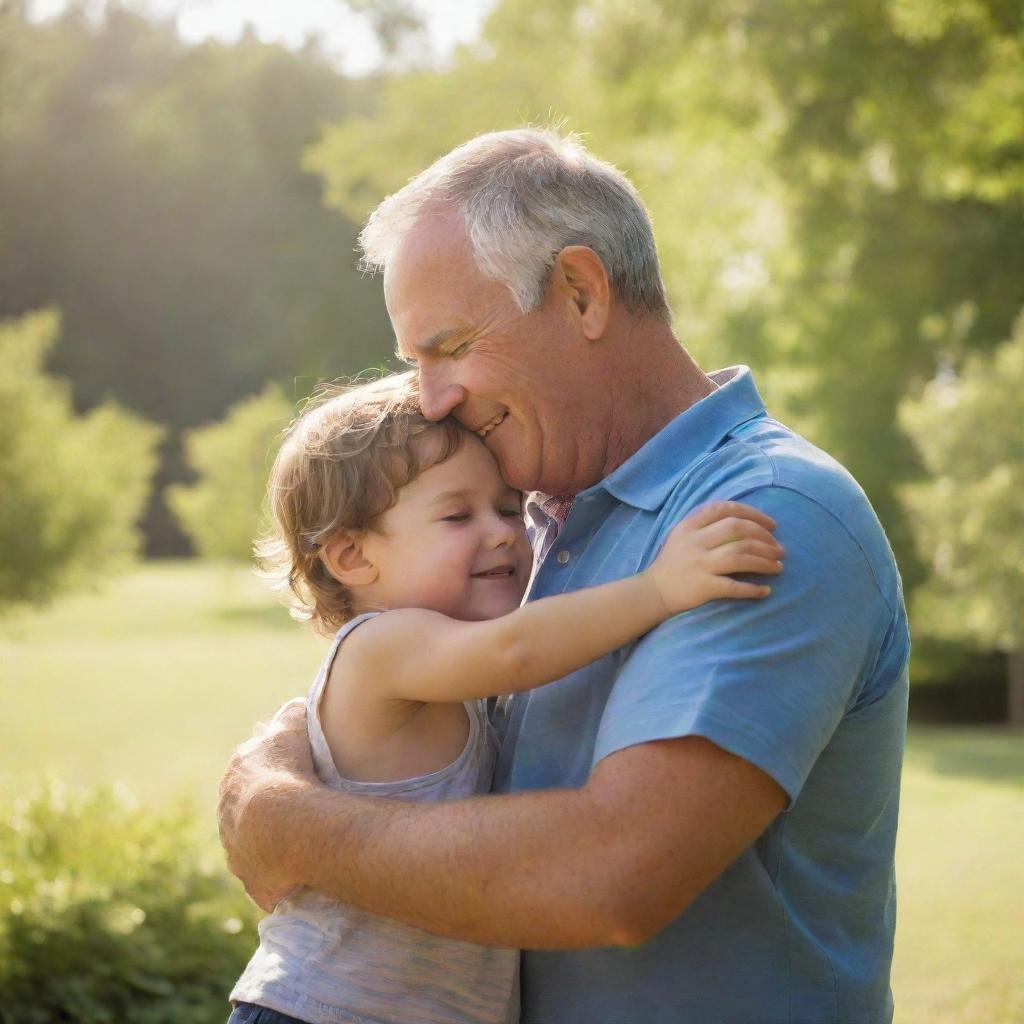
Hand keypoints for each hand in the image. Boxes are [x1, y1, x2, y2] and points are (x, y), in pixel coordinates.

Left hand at [217, 699, 314, 911]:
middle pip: (251, 807)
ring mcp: (238, 851)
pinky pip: (270, 877)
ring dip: (276, 842)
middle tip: (306, 807)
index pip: (254, 767)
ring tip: (308, 839)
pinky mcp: (254, 882)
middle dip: (273, 806)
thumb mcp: (293, 727)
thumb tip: (294, 705)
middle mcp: (228, 814)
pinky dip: (285, 875)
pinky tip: (304, 871)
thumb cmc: (291, 772)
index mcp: (236, 775)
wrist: (284, 827)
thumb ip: (292, 712)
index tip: (298, 771)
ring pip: (256, 843)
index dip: (278, 768)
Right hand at [643, 501, 784, 614]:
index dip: (754, 514)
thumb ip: (706, 524)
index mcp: (690, 525)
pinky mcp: (703, 587)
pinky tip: (765, 591)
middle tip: (780, 549)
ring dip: (765, 561)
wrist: (654, 592)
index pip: (726, 509)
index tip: (772, 525)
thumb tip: (747, 523)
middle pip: (738, 530)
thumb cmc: (673, 562)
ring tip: (779, 567)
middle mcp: (696, 542)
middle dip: (765, 538)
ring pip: (740, 556)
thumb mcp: (682, 534)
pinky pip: (734, 587)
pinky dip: (752, 589)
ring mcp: (700, 564)